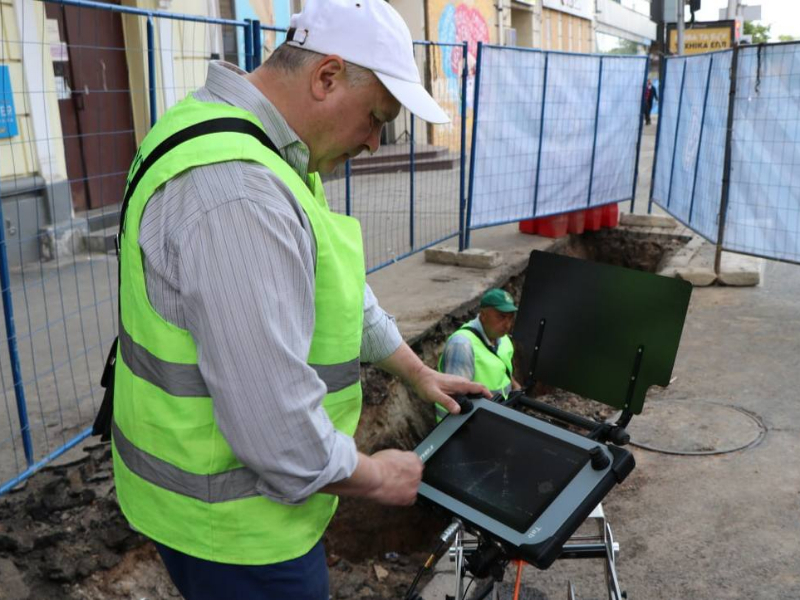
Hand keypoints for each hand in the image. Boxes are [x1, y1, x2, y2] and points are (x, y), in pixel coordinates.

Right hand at [366, 449, 422, 505]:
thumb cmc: (377, 465)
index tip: (401, 470)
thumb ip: (399, 458)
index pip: (415, 463)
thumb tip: (398, 462)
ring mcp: (415, 485)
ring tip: (392, 488)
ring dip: (405, 488)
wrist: (373, 477)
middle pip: (415, 476)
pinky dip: (403, 499)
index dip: (406, 468)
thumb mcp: (390, 454)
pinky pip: (410, 500)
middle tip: (395, 479)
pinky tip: (395, 496)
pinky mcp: (410, 498)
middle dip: (406, 478)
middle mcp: (417, 472)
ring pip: (413, 488)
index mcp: (413, 459)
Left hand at [376, 342, 490, 415]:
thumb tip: (457, 410)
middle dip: (482, 399)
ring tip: (474, 412)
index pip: (479, 387)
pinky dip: (467, 400)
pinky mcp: (454, 387)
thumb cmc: (426, 384)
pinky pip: (464, 394)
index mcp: (460, 384)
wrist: (419, 376)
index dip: (488, 394)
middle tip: (483, 411)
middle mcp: (461, 383)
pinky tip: (463, 408)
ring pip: (471, 393)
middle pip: (477, 391)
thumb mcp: (435, 395)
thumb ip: (446, 402)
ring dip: (474, 400)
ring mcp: (458, 385)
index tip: (493, 401)